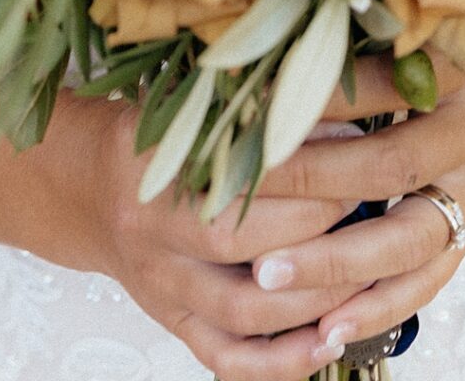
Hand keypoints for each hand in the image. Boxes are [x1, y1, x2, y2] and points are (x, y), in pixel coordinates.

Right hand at [55, 93, 363, 380]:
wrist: (90, 190)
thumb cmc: (158, 138)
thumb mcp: (195, 108)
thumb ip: (256, 113)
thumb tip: (348, 115)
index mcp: (162, 161)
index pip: (245, 165)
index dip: (312, 161)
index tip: (365, 146)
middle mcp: (156, 228)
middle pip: (241, 240)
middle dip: (319, 226)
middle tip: (373, 206)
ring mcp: (164, 284)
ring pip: (243, 309)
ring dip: (313, 297)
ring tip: (369, 275)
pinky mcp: (174, 323)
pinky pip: (228, 358)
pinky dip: (281, 360)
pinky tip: (328, 341)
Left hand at [252, 63, 464, 369]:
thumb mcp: (433, 35)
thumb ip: (371, 45)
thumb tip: (280, 50)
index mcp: (458, 73)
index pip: (378, 85)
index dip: (316, 97)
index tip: (252, 105)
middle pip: (388, 166)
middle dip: (310, 182)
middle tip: (240, 195)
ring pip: (404, 242)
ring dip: (332, 264)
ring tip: (267, 276)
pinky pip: (425, 285)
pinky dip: (375, 309)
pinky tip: (328, 330)